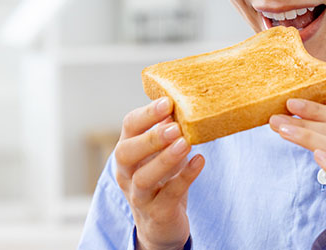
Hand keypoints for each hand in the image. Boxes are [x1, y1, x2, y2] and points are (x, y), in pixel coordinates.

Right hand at [115, 98, 204, 249]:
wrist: (161, 224)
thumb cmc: (162, 179)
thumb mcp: (163, 152)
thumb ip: (170, 130)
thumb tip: (186, 100)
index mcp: (128, 150)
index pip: (129, 127)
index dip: (147, 114)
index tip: (168, 102)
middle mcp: (126, 173)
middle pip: (126, 153)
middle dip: (151, 138)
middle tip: (175, 127)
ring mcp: (139, 195)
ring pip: (143, 178)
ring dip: (164, 158)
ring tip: (186, 143)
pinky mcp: (157, 213)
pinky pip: (168, 195)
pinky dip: (184, 177)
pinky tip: (199, 161)